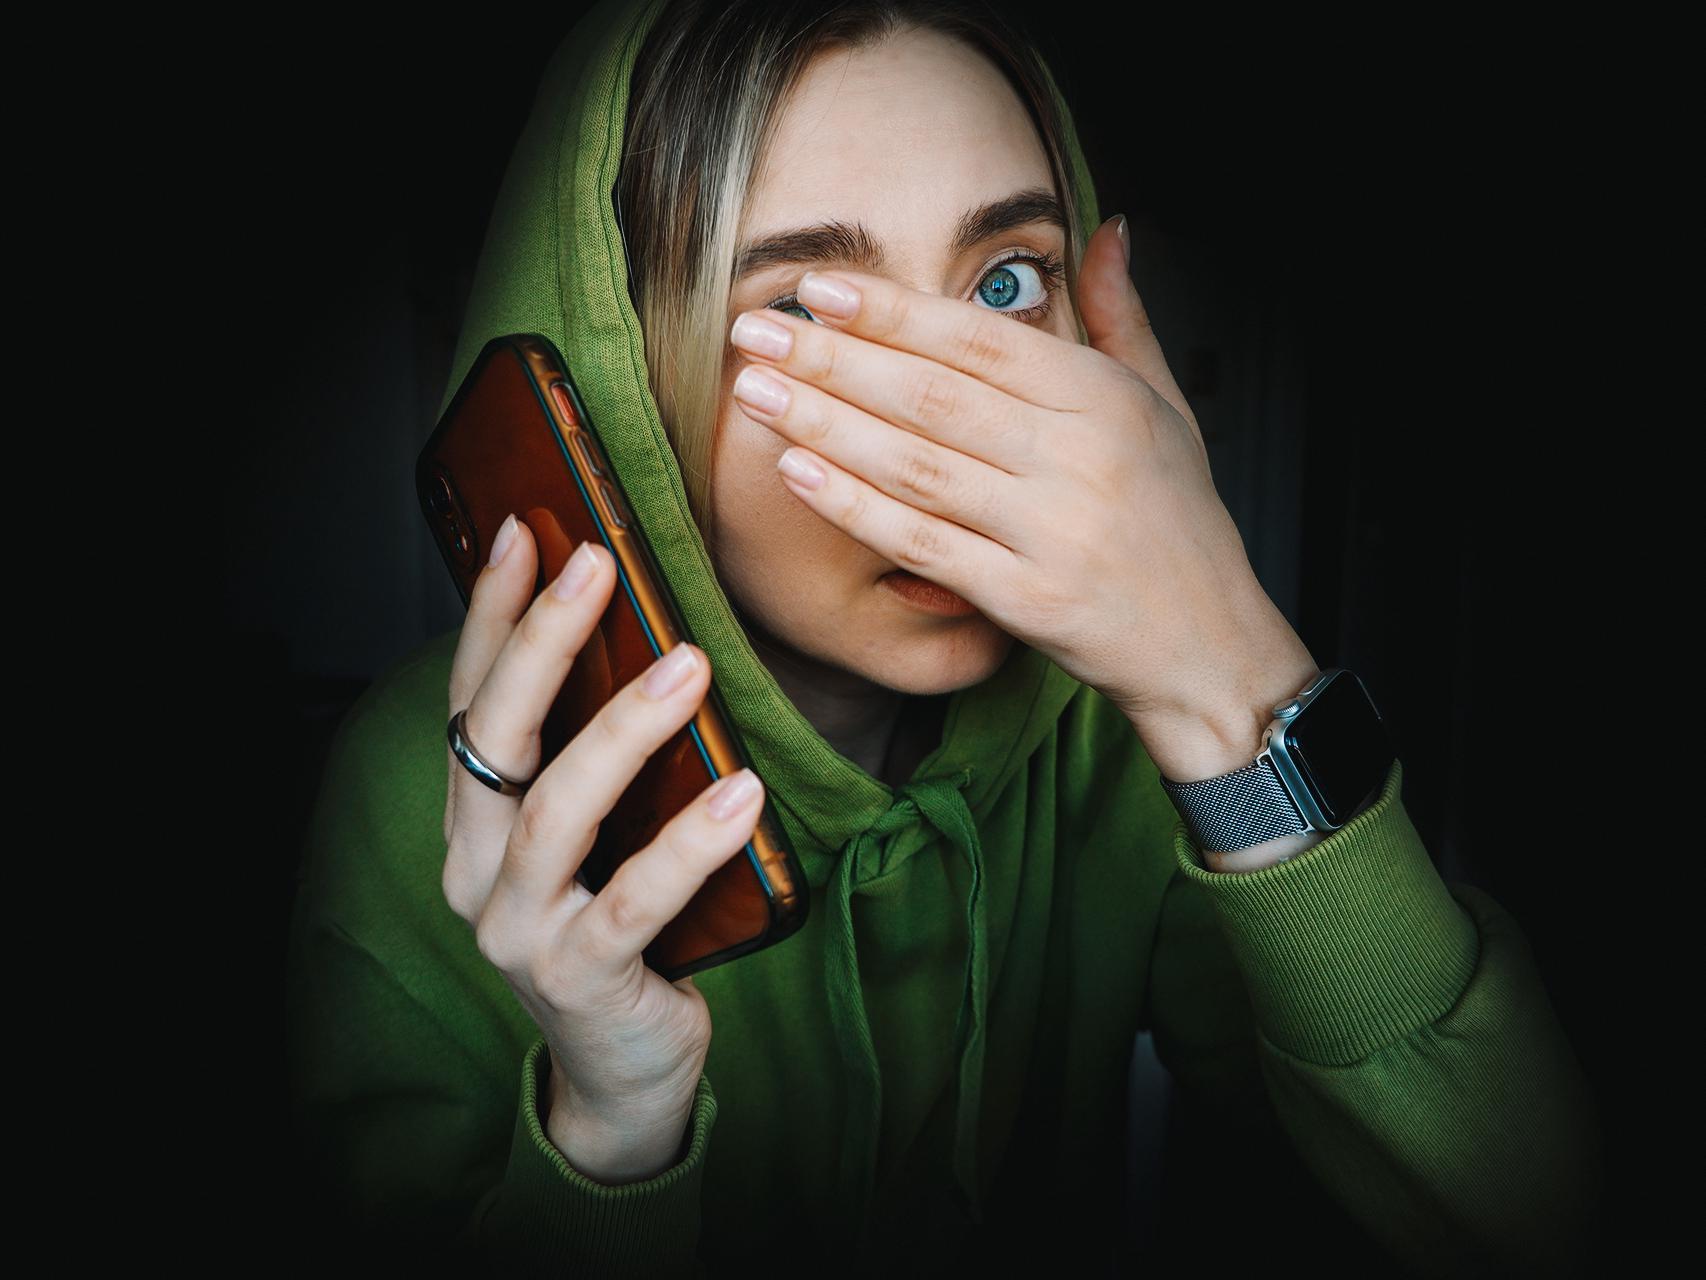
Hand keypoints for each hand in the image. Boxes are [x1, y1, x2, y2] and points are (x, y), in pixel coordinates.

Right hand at [441, 515, 764, 1181]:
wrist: (623, 1067)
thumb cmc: (624, 925)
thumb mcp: (601, 837)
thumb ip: (604, 760)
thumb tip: (655, 640)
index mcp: (476, 820)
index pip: (474, 697)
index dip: (494, 615)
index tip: (525, 530)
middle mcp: (476, 867)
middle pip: (496, 737)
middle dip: (541, 642)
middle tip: (597, 564)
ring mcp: (518, 928)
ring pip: (557, 812)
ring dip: (622, 732)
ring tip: (689, 666)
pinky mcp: (578, 977)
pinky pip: (634, 902)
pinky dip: (687, 845)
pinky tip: (742, 795)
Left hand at [727, 215, 1317, 778]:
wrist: (1210, 646)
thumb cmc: (1180, 521)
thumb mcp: (1167, 407)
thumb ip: (1122, 317)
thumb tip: (1106, 228)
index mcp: (1104, 400)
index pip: (978, 339)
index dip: (891, 310)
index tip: (817, 285)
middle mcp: (1079, 457)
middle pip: (931, 395)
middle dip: (832, 358)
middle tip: (755, 328)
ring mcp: (1053, 530)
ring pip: (916, 465)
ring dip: (824, 422)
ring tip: (753, 389)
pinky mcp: (1028, 599)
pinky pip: (922, 544)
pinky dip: (853, 507)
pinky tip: (796, 471)